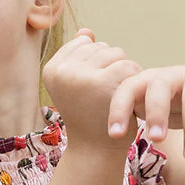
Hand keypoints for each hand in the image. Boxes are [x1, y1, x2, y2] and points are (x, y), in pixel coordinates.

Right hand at [43, 28, 141, 150]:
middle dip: (110, 67)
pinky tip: (129, 98)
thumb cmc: (89, 118)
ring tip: (116, 97)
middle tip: (106, 96)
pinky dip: (133, 80)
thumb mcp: (77, 86)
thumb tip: (87, 32)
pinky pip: (127, 65)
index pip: (83, 43)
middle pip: (100, 47)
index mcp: (51, 69)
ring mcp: (79, 76)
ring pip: (115, 53)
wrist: (95, 152)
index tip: (93, 90)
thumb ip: (79, 58)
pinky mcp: (101, 83)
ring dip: (124, 73)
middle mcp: (60, 71)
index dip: (96, 64)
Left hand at [107, 63, 184, 160]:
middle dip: (157, 114)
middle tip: (155, 140)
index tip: (114, 136)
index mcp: (148, 82)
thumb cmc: (175, 105)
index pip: (127, 89)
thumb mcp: (151, 109)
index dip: (118, 110)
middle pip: (161, 89)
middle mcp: (172, 76)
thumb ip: (132, 117)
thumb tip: (99, 144)